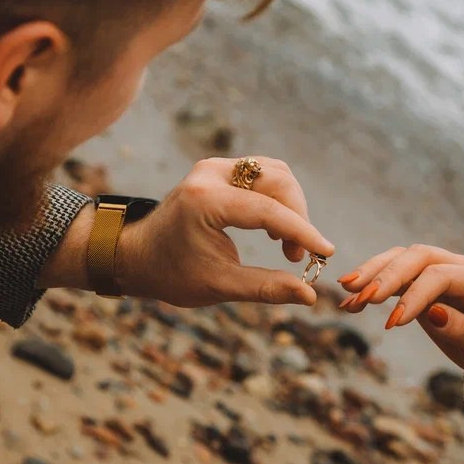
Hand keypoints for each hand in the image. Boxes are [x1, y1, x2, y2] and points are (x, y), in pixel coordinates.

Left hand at [113, 158, 335, 307]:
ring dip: (290, 207)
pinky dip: (278, 199)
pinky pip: (263, 174)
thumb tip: (309, 295)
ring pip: (275, 174)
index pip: (268, 210)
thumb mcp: (219, 286)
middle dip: (297, 218)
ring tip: (287, 246)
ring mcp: (214, 168)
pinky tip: (275, 229)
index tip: (326, 252)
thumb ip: (266, 288)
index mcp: (205, 201)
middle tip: (297, 257)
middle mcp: (210, 174)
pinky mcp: (219, 170)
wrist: (136, 256)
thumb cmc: (172, 274)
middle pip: (277, 182)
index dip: (302, 232)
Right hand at [336, 244, 463, 383]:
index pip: (440, 275)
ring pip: (401, 259)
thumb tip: (433, 313)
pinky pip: (394, 274)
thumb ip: (463, 330)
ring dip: (372, 273)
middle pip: (417, 257)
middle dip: (386, 275)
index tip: (392, 323)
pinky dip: (371, 284)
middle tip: (361, 298)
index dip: (414, 295)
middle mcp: (459, 267)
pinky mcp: (422, 281)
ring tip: (346, 292)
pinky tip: (350, 300)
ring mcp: (439, 270)